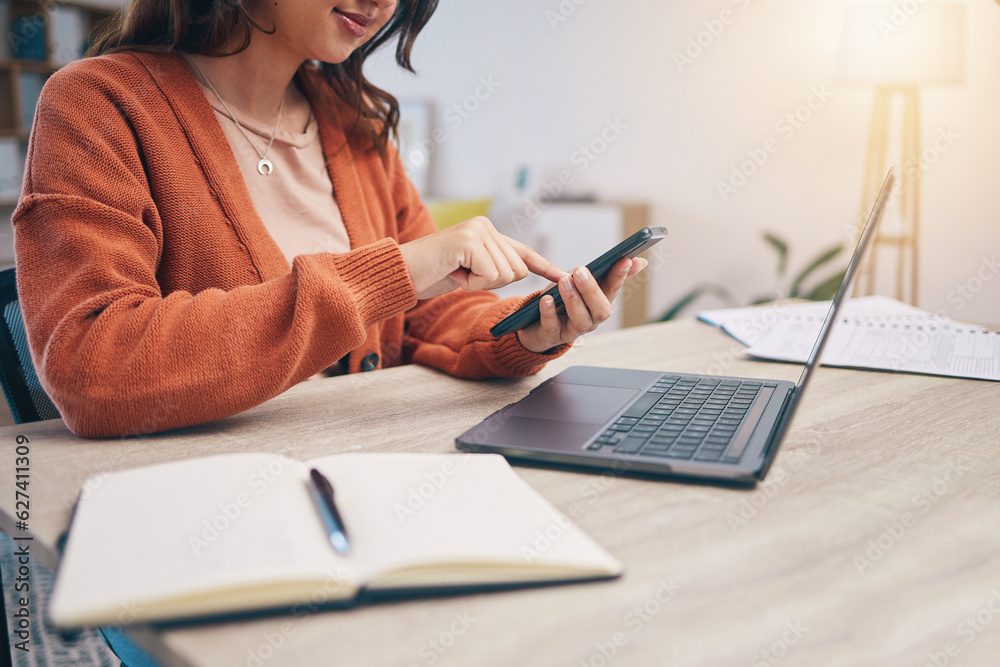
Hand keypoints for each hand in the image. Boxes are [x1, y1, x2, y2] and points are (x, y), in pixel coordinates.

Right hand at [399, 217, 565, 299]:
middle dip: (491, 282)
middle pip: (516, 270)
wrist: (400, 273)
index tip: (563, 276)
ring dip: (478, 283)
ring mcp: (477, 231)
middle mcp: (485, 225)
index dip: (543, 266)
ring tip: (456, 272)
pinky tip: (453, 272)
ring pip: (504, 274)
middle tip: (463, 275)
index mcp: (487, 231)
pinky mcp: (468, 241)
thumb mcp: (468, 270)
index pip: (522, 251)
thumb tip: (520, 273)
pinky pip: (488, 275)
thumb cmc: (430, 274)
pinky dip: (470, 283)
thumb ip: (492, 265)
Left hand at [516, 257, 647, 353]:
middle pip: (600, 310)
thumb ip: (606, 272)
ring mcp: (572, 330)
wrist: (537, 324)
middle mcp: (591, 319)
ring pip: (580, 321)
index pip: (614, 289)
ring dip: (573, 300)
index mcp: (600, 303)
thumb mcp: (581, 282)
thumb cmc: (563, 299)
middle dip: (592, 290)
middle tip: (580, 270)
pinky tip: (547, 300)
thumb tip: (639, 261)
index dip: (620, 276)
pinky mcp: (551, 336)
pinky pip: (553, 327)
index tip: (625, 260)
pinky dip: (550, 313)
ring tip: (563, 281)